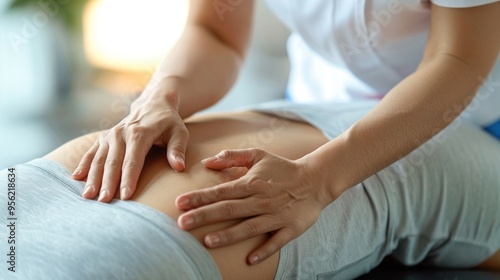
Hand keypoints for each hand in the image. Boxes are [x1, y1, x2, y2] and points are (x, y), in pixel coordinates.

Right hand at [73, 85, 188, 201]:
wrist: (152, 105)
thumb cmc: (169, 122)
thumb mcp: (179, 132)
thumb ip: (178, 149)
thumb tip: (179, 167)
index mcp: (139, 133)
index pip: (133, 161)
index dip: (129, 179)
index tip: (126, 196)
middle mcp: (121, 134)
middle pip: (113, 162)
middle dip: (108, 183)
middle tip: (103, 202)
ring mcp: (109, 135)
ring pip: (99, 159)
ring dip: (92, 178)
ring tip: (88, 196)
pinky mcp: (103, 138)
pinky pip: (91, 153)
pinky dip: (83, 165)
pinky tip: (76, 178)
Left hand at [175, 148, 329, 264]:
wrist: (315, 179)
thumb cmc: (282, 168)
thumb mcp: (258, 155)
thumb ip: (232, 156)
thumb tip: (206, 161)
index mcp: (252, 182)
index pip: (222, 191)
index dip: (200, 197)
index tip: (179, 203)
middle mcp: (262, 200)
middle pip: (230, 209)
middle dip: (205, 216)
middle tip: (182, 224)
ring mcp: (276, 215)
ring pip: (249, 227)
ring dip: (229, 235)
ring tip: (207, 242)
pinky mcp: (291, 228)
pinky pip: (276, 241)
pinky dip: (264, 250)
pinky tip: (250, 259)